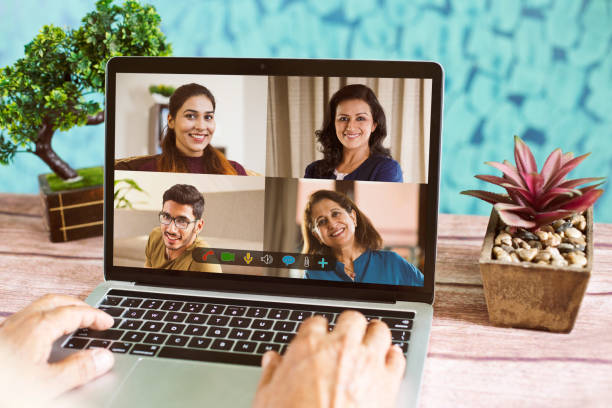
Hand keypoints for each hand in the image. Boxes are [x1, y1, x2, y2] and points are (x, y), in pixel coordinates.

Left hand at [0, 294, 114, 398]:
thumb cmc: (5, 390)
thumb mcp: (46, 386)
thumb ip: (78, 370)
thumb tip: (103, 358)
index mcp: (37, 328)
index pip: (73, 311)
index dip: (94, 315)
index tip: (108, 323)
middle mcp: (20, 323)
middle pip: (54, 301)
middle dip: (77, 304)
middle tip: (93, 315)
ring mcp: (6, 330)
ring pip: (37, 308)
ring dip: (59, 309)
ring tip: (72, 320)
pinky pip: (25, 319)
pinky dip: (43, 319)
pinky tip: (42, 337)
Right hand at [253, 310, 405, 407]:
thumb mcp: (267, 398)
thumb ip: (271, 374)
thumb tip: (272, 361)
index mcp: (309, 347)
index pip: (316, 323)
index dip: (317, 330)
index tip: (318, 337)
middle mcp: (341, 348)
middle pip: (351, 319)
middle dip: (349, 326)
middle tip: (347, 335)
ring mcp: (367, 362)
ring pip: (379, 331)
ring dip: (375, 334)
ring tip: (372, 339)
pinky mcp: (388, 382)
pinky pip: (397, 358)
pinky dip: (394, 356)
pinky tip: (389, 358)